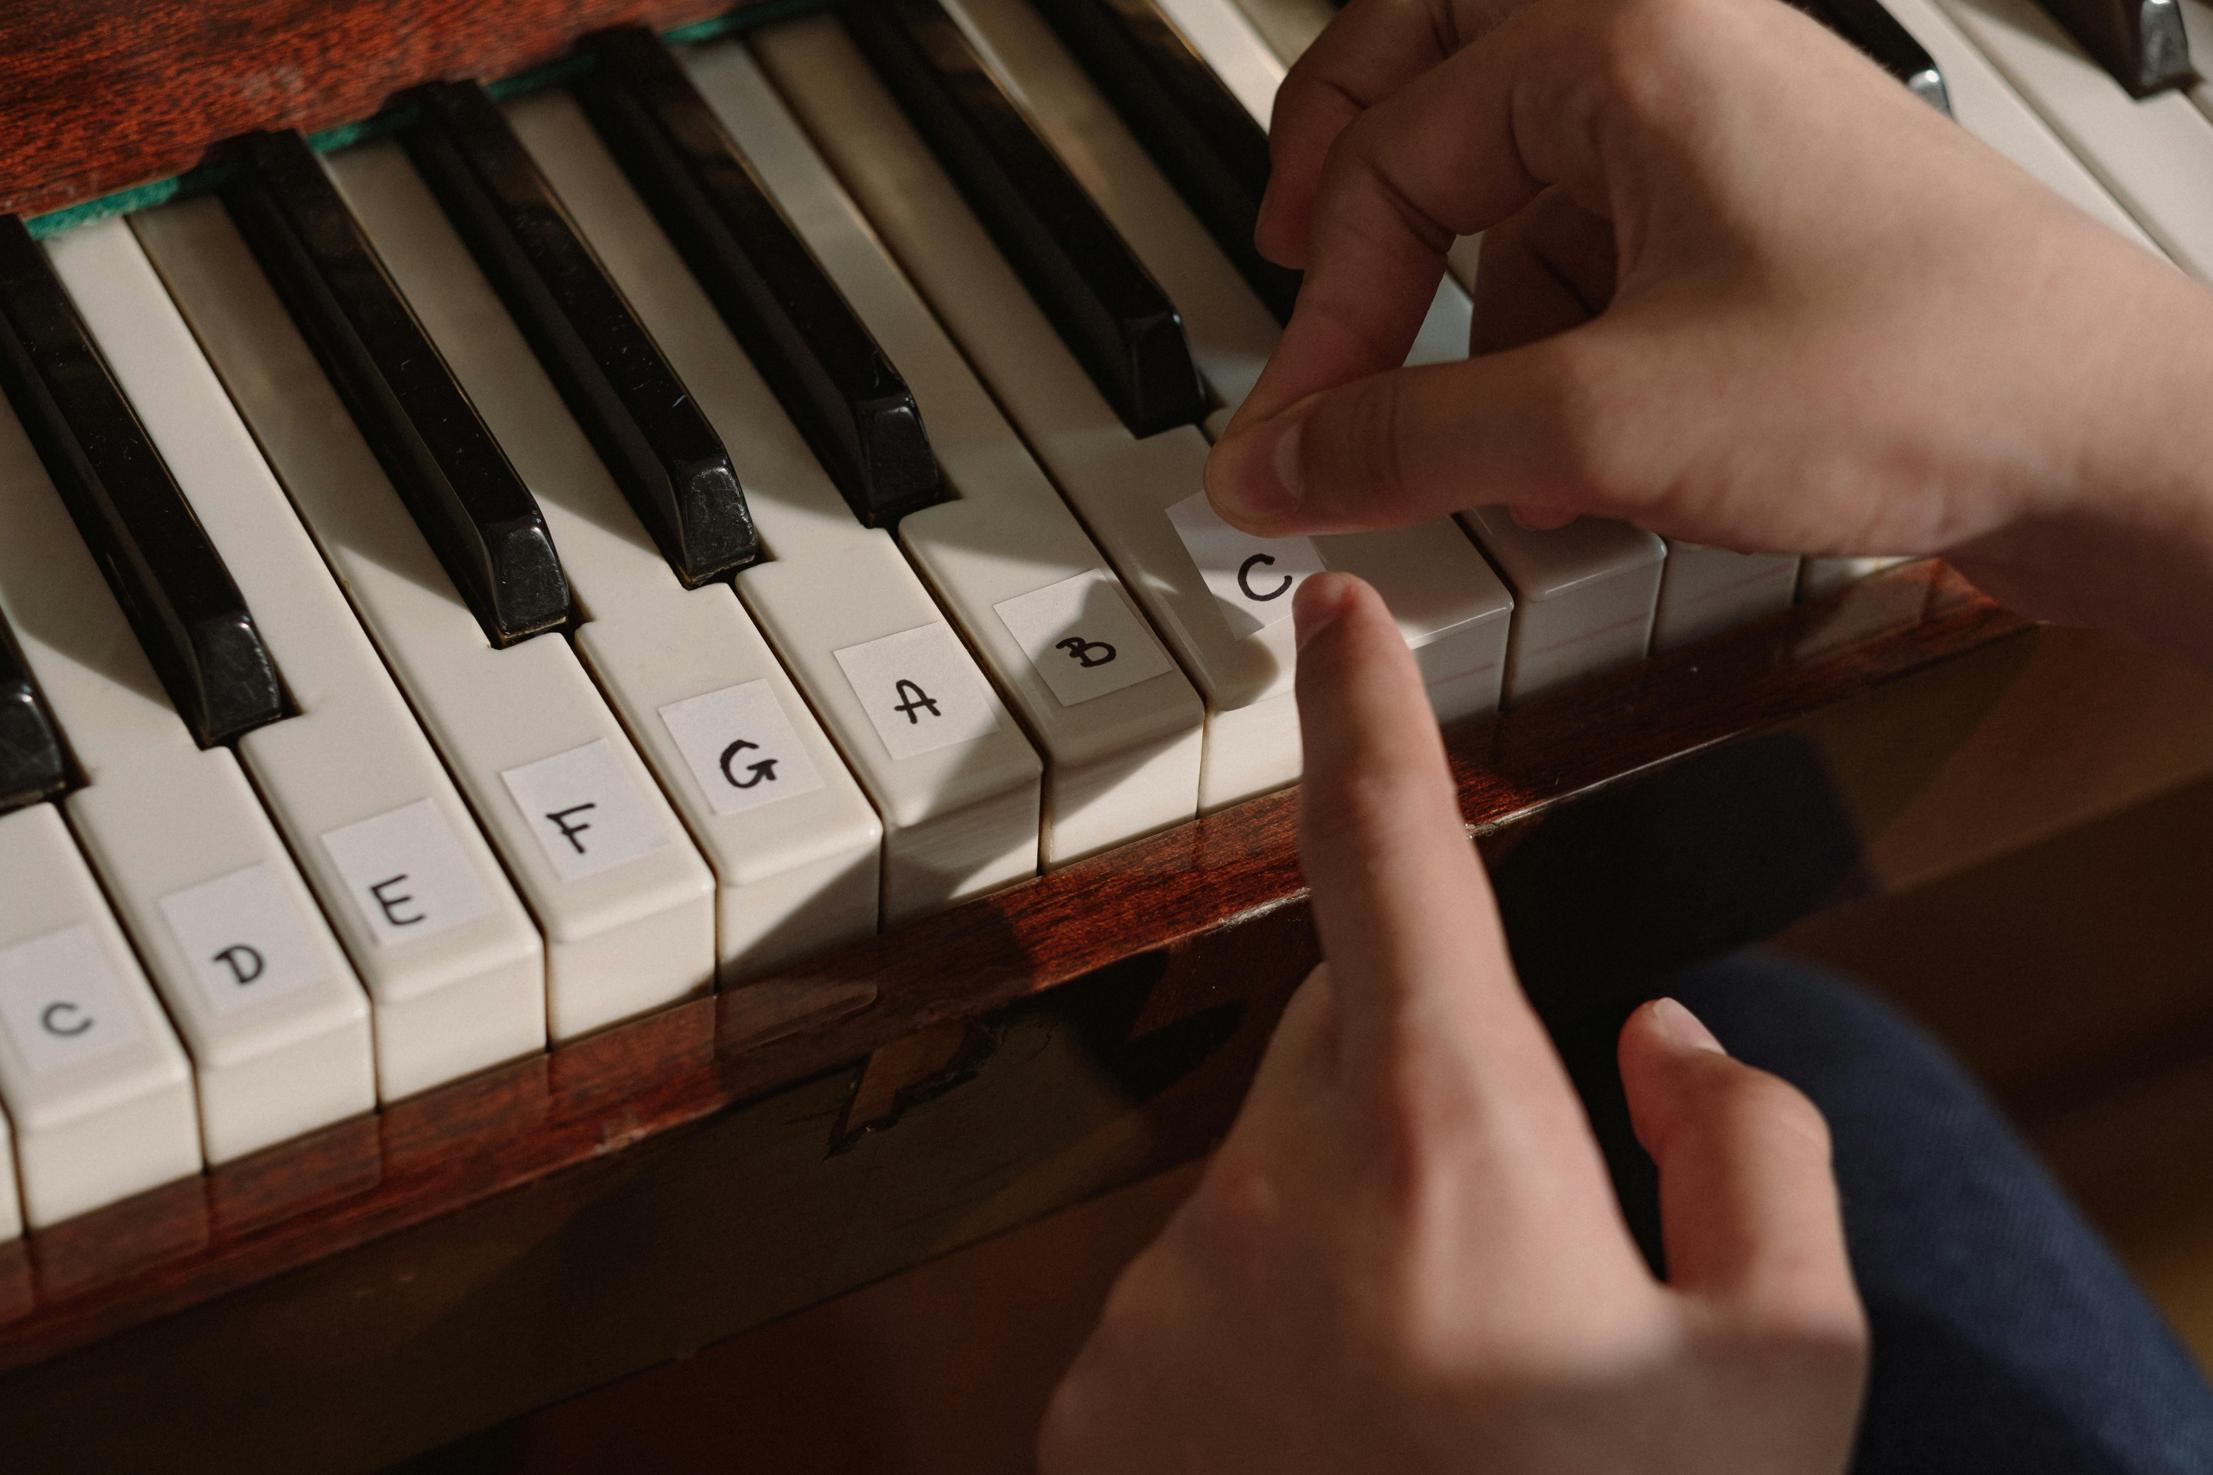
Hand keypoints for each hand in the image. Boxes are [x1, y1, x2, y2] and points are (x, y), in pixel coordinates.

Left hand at [1038, 573, 1867, 1474]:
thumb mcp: (1790, 1374)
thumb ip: (1756, 1149)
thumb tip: (1659, 1033)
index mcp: (1454, 1148)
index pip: (1396, 864)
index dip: (1370, 719)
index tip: (1328, 612)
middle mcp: (1271, 1194)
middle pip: (1341, 1037)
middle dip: (1424, 1083)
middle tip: (1522, 1250)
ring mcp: (1160, 1299)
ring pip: (1269, 1176)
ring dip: (1352, 1230)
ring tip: (1441, 1397)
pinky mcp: (1093, 1396)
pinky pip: (1196, 1292)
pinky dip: (1268, 1329)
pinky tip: (1343, 1444)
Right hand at [1205, 0, 2212, 656]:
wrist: (2104, 442)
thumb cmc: (1922, 373)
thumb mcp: (1602, 424)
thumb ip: (1403, 440)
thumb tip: (1271, 461)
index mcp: (1624, 43)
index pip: (1388, 156)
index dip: (1320, 311)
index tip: (1289, 438)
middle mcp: (1669, 57)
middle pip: (1434, 74)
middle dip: (1352, 192)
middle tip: (1287, 265)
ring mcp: (1714, 138)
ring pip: (1513, 189)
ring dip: (1470, 318)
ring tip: (1493, 446)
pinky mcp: (1748, 225)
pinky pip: (1594, 257)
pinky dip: (1552, 352)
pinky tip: (1582, 460)